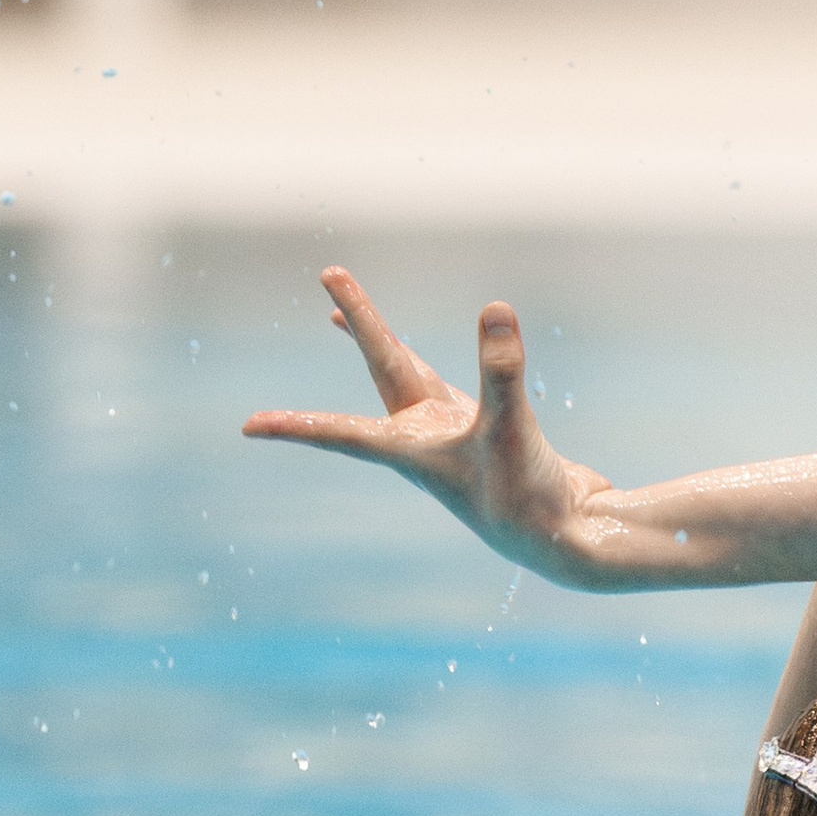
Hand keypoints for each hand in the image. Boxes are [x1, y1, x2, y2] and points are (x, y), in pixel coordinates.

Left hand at [241, 268, 601, 573]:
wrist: (569, 541)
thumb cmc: (529, 500)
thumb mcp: (512, 430)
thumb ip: (502, 371)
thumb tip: (494, 308)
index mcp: (410, 449)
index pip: (340, 430)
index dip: (294, 426)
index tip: (247, 427)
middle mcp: (424, 439)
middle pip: (384, 368)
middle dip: (360, 323)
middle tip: (331, 274)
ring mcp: (453, 437)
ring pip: (408, 380)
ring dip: (382, 347)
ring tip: (341, 320)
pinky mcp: (488, 436)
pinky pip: (454, 389)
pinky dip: (436, 367)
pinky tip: (436, 365)